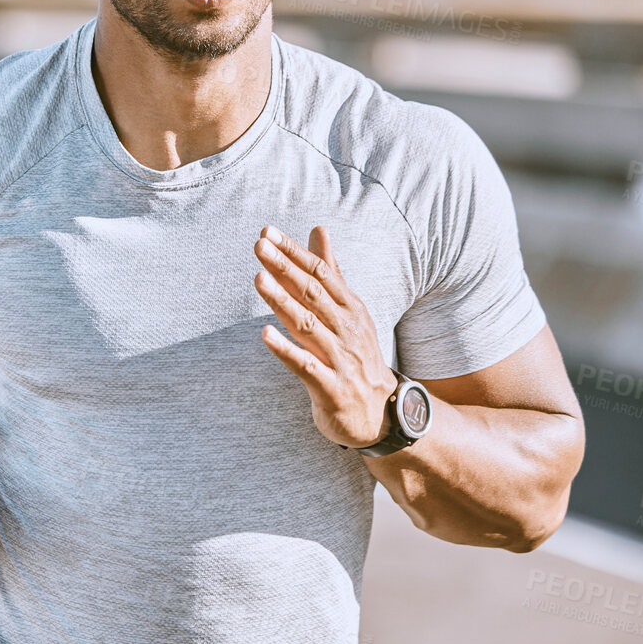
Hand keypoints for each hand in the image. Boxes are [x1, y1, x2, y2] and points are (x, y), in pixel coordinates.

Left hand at [253, 225, 396, 449]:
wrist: (383, 414)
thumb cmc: (356, 355)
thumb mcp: (348, 311)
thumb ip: (331, 272)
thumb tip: (318, 229)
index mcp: (351, 308)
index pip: (320, 273)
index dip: (294, 252)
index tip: (267, 233)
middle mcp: (348, 330)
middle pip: (313, 294)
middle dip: (285, 268)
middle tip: (260, 246)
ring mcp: (341, 359)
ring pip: (308, 325)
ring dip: (282, 302)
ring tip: (258, 280)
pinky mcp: (332, 388)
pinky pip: (306, 367)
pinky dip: (286, 350)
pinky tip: (265, 335)